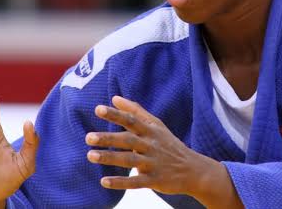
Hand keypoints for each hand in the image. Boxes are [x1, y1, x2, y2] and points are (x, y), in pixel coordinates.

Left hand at [85, 96, 242, 207]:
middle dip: (108, 138)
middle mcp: (151, 145)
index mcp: (151, 131)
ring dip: (110, 157)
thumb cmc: (169, 144)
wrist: (193, 169)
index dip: (116, 114)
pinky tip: (104, 181)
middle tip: (89, 137)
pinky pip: (135, 182)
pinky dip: (120, 182)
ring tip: (90, 155)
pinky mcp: (154, 180)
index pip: (131, 120)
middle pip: (128, 140)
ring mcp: (153, 163)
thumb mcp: (156, 125)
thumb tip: (114, 98)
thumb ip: (135, 111)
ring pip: (129, 160)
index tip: (98, 109)